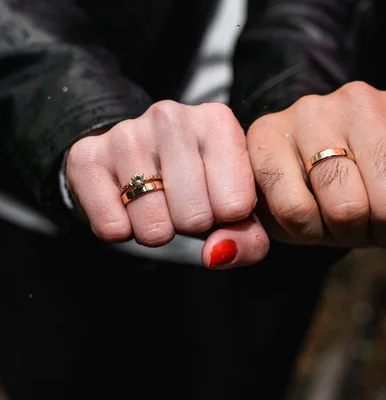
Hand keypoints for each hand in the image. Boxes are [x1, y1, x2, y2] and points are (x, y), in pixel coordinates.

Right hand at [66, 100, 268, 267]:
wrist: (141, 156)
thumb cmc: (202, 182)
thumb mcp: (238, 206)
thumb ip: (249, 239)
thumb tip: (216, 253)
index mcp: (218, 122)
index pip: (235, 205)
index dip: (227, 219)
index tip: (218, 200)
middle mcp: (171, 117)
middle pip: (194, 218)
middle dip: (191, 226)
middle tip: (184, 204)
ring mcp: (126, 134)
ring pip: (153, 227)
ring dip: (158, 231)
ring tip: (158, 203)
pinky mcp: (87, 156)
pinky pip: (112, 228)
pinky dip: (123, 231)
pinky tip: (127, 205)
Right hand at [246, 82, 385, 246]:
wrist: (296, 164)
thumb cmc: (361, 180)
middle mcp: (362, 99)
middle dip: (384, 233)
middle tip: (369, 224)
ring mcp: (311, 113)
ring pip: (346, 208)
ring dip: (343, 234)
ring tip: (336, 219)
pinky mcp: (266, 138)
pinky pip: (297, 211)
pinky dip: (305, 231)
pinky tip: (305, 213)